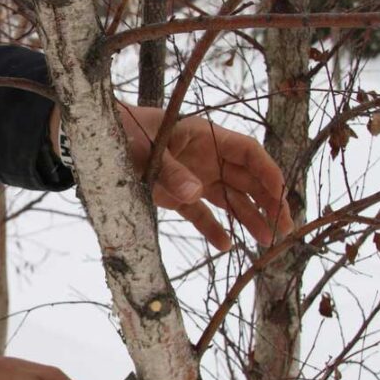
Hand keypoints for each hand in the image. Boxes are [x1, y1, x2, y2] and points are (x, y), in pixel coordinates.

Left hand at [50, 105, 293, 249]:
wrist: (95, 140)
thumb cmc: (124, 132)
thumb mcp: (146, 148)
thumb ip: (170, 171)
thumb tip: (195, 193)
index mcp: (206, 136)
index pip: (248, 153)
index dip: (268, 172)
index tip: (282, 195)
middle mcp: (206, 157)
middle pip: (247, 180)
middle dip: (268, 203)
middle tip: (284, 230)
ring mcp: (193, 177)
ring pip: (230, 199)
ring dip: (248, 219)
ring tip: (266, 244)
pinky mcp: (176, 196)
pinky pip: (201, 215)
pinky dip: (212, 229)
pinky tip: (225, 246)